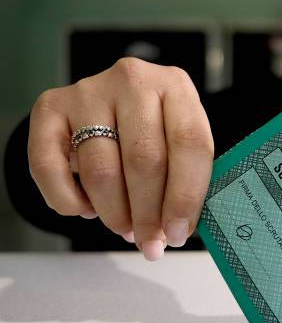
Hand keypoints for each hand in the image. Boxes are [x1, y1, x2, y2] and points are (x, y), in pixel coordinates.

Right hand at [28, 58, 213, 260]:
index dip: (186, 196)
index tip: (178, 233)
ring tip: (125, 228)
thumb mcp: (180, 143)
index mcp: (175, 86)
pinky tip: (87, 210)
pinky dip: (68, 200)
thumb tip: (177, 232)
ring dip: (114, 213)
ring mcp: (88, 91)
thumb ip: (186, 179)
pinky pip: (49, 167)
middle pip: (144, 160)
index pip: (190, 143)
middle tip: (150, 242)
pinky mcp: (50, 107)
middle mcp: (132, 80)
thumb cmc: (156, 129)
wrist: (112, 103)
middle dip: (149, 213)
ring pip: (102, 170)